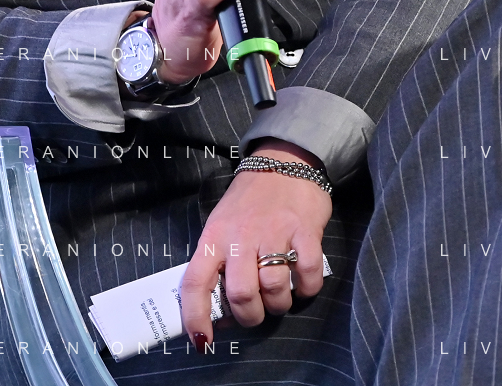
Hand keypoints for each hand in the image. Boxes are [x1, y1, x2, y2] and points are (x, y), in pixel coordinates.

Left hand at [179, 140, 332, 347]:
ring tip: (280, 294)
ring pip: (274, 290)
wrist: (284, 160)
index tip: (202, 341)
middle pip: (242, 295)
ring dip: (279, 304)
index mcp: (215, 236)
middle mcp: (241, 236)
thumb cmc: (250, 200)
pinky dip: (306, 289)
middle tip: (257, 310)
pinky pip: (306, 277)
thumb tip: (219, 310)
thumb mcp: (223, 223)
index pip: (195, 281)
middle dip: (250, 316)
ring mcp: (274, 233)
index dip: (195, 316)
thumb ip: (219, 261)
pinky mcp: (304, 232)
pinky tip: (302, 281)